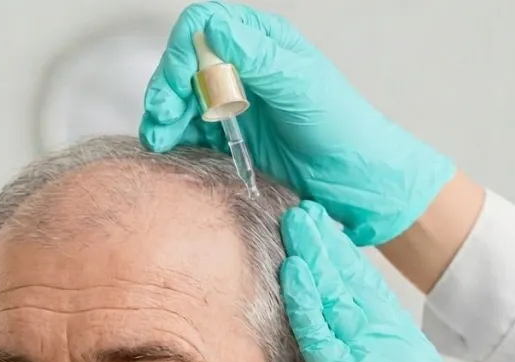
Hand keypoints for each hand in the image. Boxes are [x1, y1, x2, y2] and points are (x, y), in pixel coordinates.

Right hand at [140, 2, 454, 246]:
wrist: (355, 181)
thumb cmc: (339, 127)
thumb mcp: (301, 85)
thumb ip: (258, 57)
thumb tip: (211, 27)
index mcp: (261, 42)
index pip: (203, 28)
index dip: (182, 54)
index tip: (177, 88)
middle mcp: (242, 68)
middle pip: (184, 65)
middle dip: (166, 90)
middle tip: (159, 123)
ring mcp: (234, 105)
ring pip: (181, 101)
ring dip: (163, 118)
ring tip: (159, 143)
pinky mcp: (230, 141)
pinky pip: (191, 134)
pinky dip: (175, 142)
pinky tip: (170, 153)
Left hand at [280, 201, 500, 361]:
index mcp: (406, 353)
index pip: (373, 297)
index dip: (349, 265)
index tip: (330, 239)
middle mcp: (393, 347)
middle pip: (357, 286)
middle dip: (330, 248)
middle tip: (308, 216)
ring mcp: (372, 359)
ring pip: (339, 297)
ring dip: (315, 260)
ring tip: (297, 227)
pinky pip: (320, 330)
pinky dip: (305, 298)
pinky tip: (292, 272)